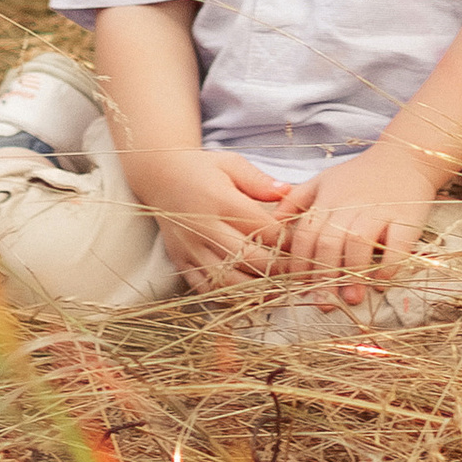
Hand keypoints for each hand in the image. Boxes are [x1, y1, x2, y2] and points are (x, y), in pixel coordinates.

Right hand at [122, 145, 294, 289]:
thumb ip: (259, 181)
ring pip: (228, 281)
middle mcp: (204, 227)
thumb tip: (288, 192)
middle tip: (296, 272)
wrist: (160, 177)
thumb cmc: (203, 169)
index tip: (301, 245)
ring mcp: (190, 248)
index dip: (286, 241)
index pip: (263, 229)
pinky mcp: (181, 262)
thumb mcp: (232, 164)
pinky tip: (246, 297)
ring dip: (255, 290)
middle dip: (277, 269)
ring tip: (276, 290)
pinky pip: (206, 290)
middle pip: (249, 258)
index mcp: (221, 201)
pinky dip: (227, 297)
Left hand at [280, 143, 439, 303]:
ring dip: (353, 274)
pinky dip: (389, 265)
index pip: (306, 235)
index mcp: (328, 199)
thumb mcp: (323, 180)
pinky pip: (397, 244)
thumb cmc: (360, 175)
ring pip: (358, 242)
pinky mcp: (406, 216)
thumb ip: (296, 201)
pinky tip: (382, 282)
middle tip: (324, 304)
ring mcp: (379, 210)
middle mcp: (350, 204)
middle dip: (324, 276)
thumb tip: (271, 224)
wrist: (404, 157)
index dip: (300, 264)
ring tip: (351, 298)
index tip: (301, 288)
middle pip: (330, 242)